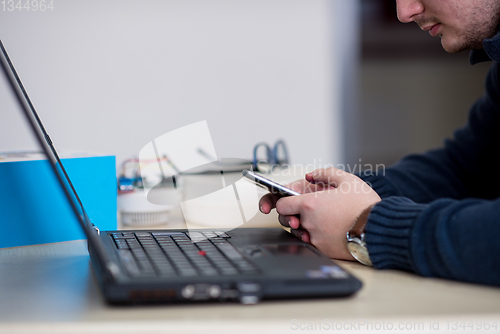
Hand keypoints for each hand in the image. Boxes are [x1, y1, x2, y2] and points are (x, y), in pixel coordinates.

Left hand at [259, 168, 380, 260]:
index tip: (292, 201)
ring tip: (324, 220)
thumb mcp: (347, 180)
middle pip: (289, 220)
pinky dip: (318, 238)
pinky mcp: (324, 251)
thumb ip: (325, 174)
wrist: (380, 229)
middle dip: (295, 215)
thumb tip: (310, 176)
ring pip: (300, 233)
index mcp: (310, 204)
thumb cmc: (365, 204)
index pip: (281, 205)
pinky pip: (313, 244)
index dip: (285, 202)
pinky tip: (331, 231)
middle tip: (311, 210)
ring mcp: (316, 238)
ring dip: (306, 227)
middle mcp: (309, 223)